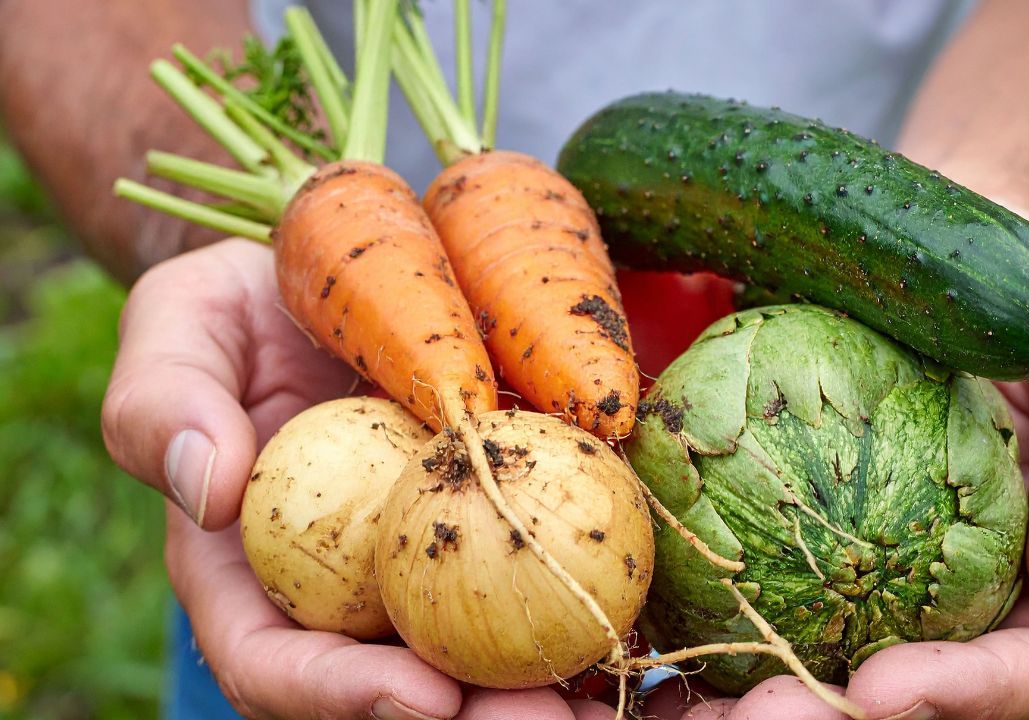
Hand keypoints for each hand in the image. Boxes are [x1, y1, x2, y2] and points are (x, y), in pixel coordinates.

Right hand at [102, 239, 625, 718]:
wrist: (335, 267)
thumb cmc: (245, 302)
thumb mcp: (180, 325)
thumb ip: (163, 401)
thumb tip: (202, 488)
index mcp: (250, 570)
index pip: (277, 664)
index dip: (342, 696)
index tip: (424, 696)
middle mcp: (345, 584)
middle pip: (401, 682)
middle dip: (475, 718)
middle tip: (547, 718)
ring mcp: (427, 557)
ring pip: (487, 643)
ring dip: (551, 681)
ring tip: (615, 687)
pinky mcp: (501, 517)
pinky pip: (548, 565)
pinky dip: (595, 593)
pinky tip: (652, 604)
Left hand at [637, 220, 1028, 718]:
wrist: (937, 248)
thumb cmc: (1028, 293)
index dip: (964, 695)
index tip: (881, 686)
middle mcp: (957, 594)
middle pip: (909, 692)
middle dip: (834, 717)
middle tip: (760, 714)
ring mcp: (874, 572)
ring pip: (821, 660)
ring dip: (754, 695)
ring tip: (691, 699)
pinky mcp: (797, 533)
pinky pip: (753, 589)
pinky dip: (706, 621)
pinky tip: (652, 628)